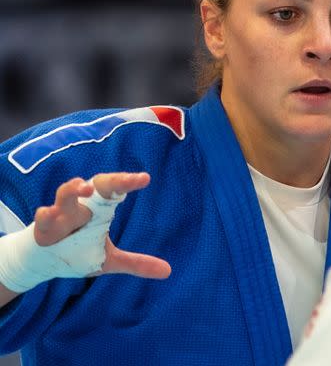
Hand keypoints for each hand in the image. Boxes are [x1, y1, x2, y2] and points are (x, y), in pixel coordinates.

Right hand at [34, 173, 170, 278]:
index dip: (128, 182)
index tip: (145, 178)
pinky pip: (43, 218)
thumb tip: (168, 271)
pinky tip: (48, 212)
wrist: (43, 263)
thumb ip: (137, 263)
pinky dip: (45, 215)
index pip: (115, 189)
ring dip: (72, 190)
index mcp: (98, 209)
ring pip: (65, 195)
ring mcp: (60, 215)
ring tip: (83, 187)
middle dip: (110, 180)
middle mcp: (81, 207)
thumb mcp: (109, 261)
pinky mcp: (42, 229)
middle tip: (126, 180)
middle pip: (95, 184)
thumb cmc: (77, 252)